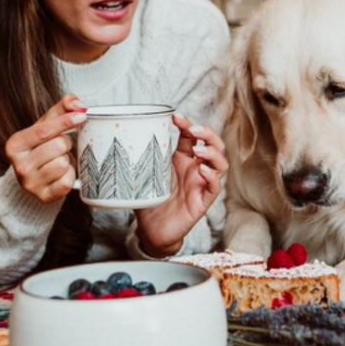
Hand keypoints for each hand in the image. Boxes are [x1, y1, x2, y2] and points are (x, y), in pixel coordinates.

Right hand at [5, 94, 86, 203]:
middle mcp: (19, 166)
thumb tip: (78, 104)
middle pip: (58, 146)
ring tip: (59, 160)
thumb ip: (62, 108)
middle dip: (65, 143)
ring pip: (63, 164)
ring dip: (68, 160)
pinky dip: (70, 176)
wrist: (34, 177)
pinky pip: (67, 182)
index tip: (82, 116)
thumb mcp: (46, 124)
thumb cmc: (42, 146)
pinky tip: (62, 174)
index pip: (43, 130)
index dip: (65, 121)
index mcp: (15, 144)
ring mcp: (30, 184)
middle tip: (60, 147)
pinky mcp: (44, 197)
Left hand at [134, 113, 228, 256]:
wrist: (151, 230)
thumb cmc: (149, 200)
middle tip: (193, 130)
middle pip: (214, 145)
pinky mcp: (203, 202)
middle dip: (208, 133)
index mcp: (182, 158)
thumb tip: (124, 136)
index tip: (175, 115)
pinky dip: (211, 177)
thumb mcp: (144, 174)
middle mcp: (195, 169)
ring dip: (212, 154)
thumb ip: (142, 157)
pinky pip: (214, 187)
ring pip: (221, 164)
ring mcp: (201, 184)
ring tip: (199, 151)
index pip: (192, 135)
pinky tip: (203, 171)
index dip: (187, 123)